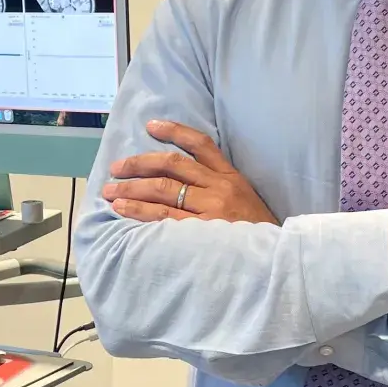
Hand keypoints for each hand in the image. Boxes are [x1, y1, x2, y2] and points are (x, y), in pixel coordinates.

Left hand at [103, 121, 277, 224]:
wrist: (276, 261)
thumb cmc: (255, 232)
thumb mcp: (244, 199)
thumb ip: (217, 186)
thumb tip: (178, 177)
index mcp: (231, 176)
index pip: (200, 144)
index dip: (174, 131)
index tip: (150, 125)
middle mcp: (219, 187)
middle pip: (172, 165)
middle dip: (139, 164)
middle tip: (116, 168)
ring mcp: (211, 209)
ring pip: (163, 190)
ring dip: (132, 188)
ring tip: (111, 191)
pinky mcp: (202, 232)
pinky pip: (164, 217)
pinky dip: (140, 211)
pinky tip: (124, 209)